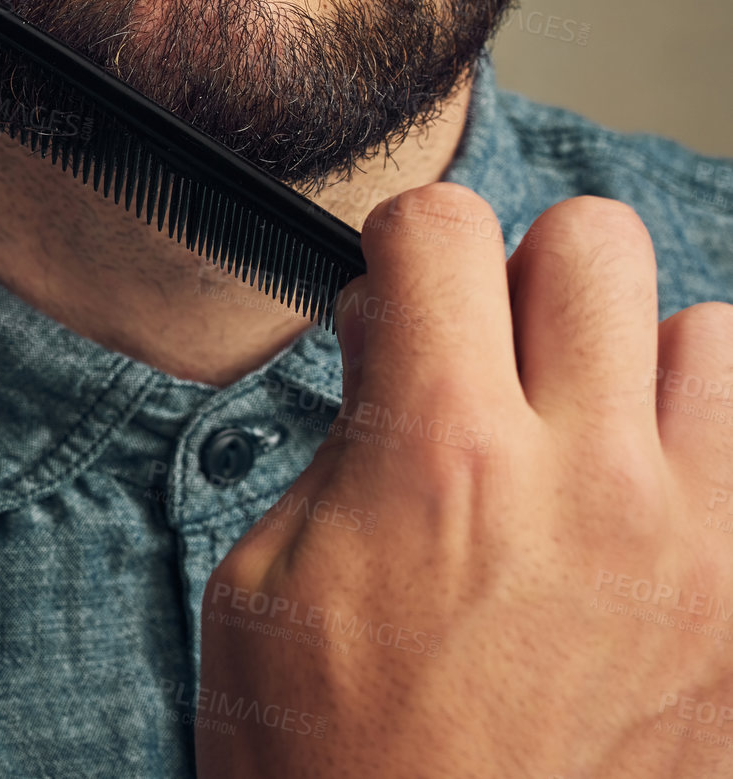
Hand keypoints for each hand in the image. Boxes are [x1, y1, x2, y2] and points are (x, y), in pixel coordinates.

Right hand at [194, 182, 732, 778]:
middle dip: (520, 278)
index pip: (439, 228)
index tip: (392, 298)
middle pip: (589, 242)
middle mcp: (588, 483)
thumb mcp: (266, 580)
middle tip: (484, 358)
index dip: (396, 247)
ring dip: (633, 366)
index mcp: (438, 459)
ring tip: (579, 444)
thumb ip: (344, 437)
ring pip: (710, 336)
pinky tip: (639, 526)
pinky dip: (700, 466)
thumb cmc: (323, 761)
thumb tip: (393, 342)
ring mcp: (698, 554)